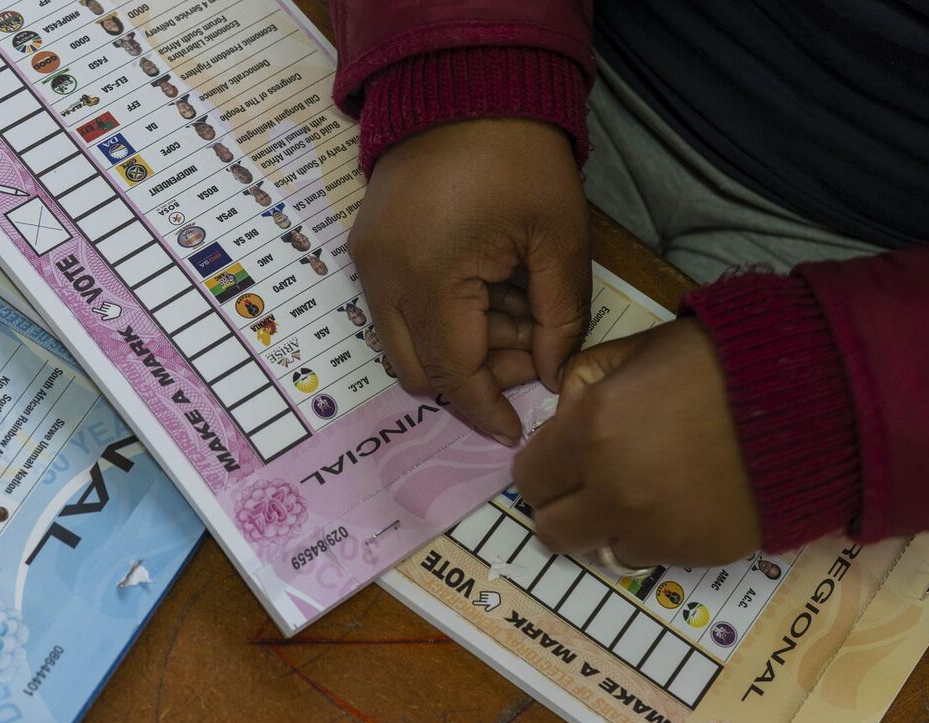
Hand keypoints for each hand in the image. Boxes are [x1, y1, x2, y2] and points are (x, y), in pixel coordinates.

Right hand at [351, 119, 588, 444]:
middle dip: (474, 378)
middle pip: (419, 370)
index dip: (486, 407)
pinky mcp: (367, 247)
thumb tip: (555, 376)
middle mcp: (383, 279)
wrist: (466, 87)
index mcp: (430, 279)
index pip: (454, 373)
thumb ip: (561, 317)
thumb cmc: (519, 158)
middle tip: (530, 355)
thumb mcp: (559, 239)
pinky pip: (394, 309)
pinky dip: (438, 318)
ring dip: (456, 348)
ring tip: (515, 311)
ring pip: (402, 344)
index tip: (516, 429)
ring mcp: (368, 263)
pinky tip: (487, 290)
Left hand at [513, 319, 762, 566]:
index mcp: (591, 432)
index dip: (542, 467)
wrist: (811, 398)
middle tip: (589, 484)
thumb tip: (561, 421)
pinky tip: (682, 501)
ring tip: (644, 492)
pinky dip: (655, 537)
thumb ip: (583, 382)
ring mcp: (655, 531)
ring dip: (609, 526)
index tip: (560, 458)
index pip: (528, 478)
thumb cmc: (720, 360)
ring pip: (600, 549)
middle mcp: (613, 492)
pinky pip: (652, 558)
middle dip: (562, 505)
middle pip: (551, 530)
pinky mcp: (696, 554)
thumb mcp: (637, 349)